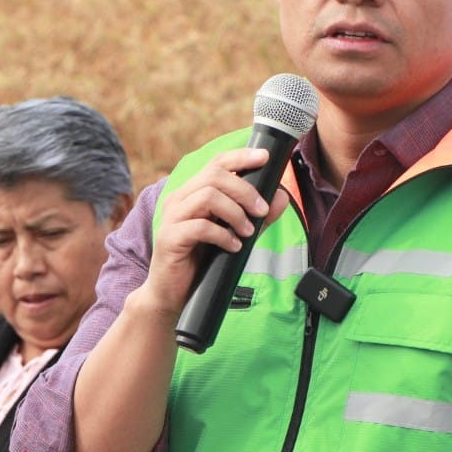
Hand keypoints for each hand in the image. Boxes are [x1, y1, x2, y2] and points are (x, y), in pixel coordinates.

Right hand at [136, 147, 288, 317]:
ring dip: (235, 213)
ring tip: (248, 231)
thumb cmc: (202, 262)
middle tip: (262, 210)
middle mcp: (179, 200)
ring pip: (208, 197)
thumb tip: (281, 197)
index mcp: (193, 193)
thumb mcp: (236, 235)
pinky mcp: (170, 239)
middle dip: (245, 190)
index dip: (240, 157)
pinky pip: (200, 227)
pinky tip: (233, 247)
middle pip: (215, 176)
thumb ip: (257, 217)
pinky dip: (223, 235)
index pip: (216, 164)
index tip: (264, 158)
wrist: (173, 294)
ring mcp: (171, 218)